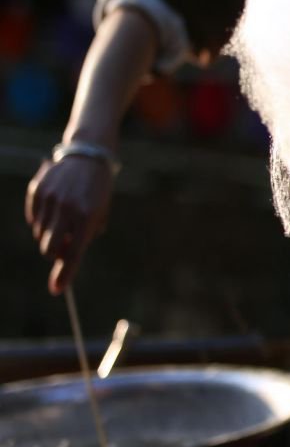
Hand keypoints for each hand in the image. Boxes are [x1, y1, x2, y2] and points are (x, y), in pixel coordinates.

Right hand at [25, 156, 113, 294]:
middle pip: (49, 248)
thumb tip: (64, 258)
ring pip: (40, 234)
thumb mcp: (100, 213)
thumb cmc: (98, 190)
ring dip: (49, 235)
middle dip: (54, 253)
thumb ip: (84, 236)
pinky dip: (40, 221)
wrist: (89, 156)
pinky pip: (32, 218)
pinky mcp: (37, 191)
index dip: (65, 273)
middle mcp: (67, 209)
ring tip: (64, 219)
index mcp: (87, 217)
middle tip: (64, 246)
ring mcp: (50, 199)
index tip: (57, 290)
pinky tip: (53, 209)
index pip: (73, 253)